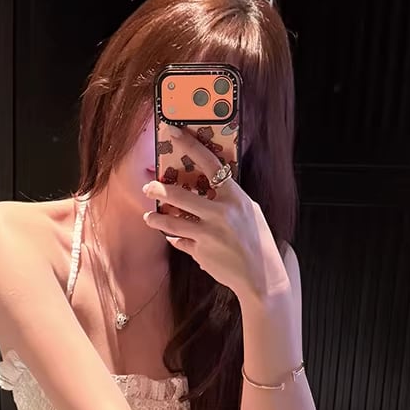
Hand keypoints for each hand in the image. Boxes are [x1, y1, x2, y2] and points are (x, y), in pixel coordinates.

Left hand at [141, 132, 288, 300]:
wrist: (261, 277)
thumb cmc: (257, 240)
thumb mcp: (249, 212)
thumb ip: (228, 198)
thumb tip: (205, 183)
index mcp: (235, 198)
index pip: (210, 164)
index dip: (191, 146)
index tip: (173, 132)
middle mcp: (220, 214)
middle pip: (180, 196)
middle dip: (159, 190)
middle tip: (148, 187)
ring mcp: (208, 235)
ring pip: (172, 223)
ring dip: (156, 219)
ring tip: (149, 217)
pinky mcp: (200, 253)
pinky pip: (180, 242)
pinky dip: (175, 239)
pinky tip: (172, 237)